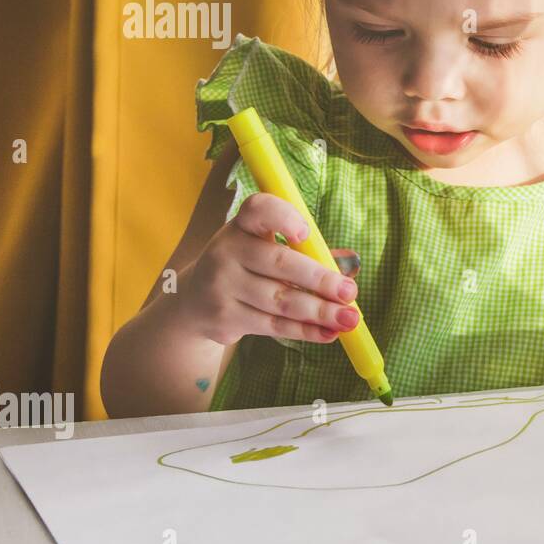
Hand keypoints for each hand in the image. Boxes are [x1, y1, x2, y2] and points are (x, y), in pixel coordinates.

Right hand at [178, 192, 362, 346]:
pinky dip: (305, 330)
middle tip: (350, 292)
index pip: (259, 210)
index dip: (283, 218)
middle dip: (320, 280)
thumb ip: (306, 252)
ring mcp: (223, 285)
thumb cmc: (246, 266)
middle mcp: (228, 251)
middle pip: (280, 263)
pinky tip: (328, 333)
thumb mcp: (266, 247)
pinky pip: (273, 326)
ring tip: (349, 319)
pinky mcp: (225, 317)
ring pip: (280, 300)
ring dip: (320, 312)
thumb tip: (350, 264)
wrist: (193, 301)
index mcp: (243, 224)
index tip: (306, 233)